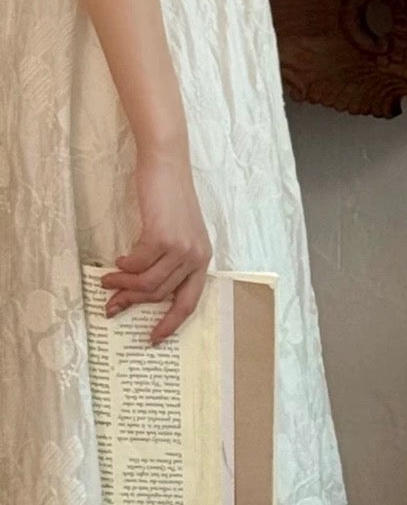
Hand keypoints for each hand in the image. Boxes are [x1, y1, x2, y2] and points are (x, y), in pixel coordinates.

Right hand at [105, 142, 211, 345]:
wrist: (166, 165)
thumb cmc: (168, 198)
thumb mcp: (174, 233)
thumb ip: (165, 260)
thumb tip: (138, 288)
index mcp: (202, 260)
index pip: (189, 302)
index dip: (170, 323)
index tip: (153, 339)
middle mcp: (196, 257)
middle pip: (160, 294)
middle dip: (132, 303)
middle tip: (110, 306)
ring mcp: (181, 248)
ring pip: (147, 282)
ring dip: (123, 285)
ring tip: (107, 282)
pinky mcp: (163, 237)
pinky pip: (138, 264)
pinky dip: (124, 266)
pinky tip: (118, 260)